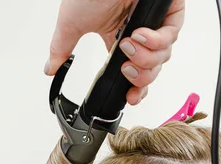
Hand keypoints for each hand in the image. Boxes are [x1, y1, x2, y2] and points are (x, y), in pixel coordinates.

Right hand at [46, 0, 184, 105]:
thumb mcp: (71, 23)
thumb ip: (61, 48)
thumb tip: (49, 68)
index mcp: (120, 40)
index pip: (135, 73)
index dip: (135, 89)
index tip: (128, 97)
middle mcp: (140, 33)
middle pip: (151, 70)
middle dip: (140, 76)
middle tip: (126, 69)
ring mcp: (155, 22)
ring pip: (163, 56)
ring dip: (146, 57)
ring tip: (129, 45)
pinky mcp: (169, 9)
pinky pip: (172, 35)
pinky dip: (156, 41)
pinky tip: (140, 34)